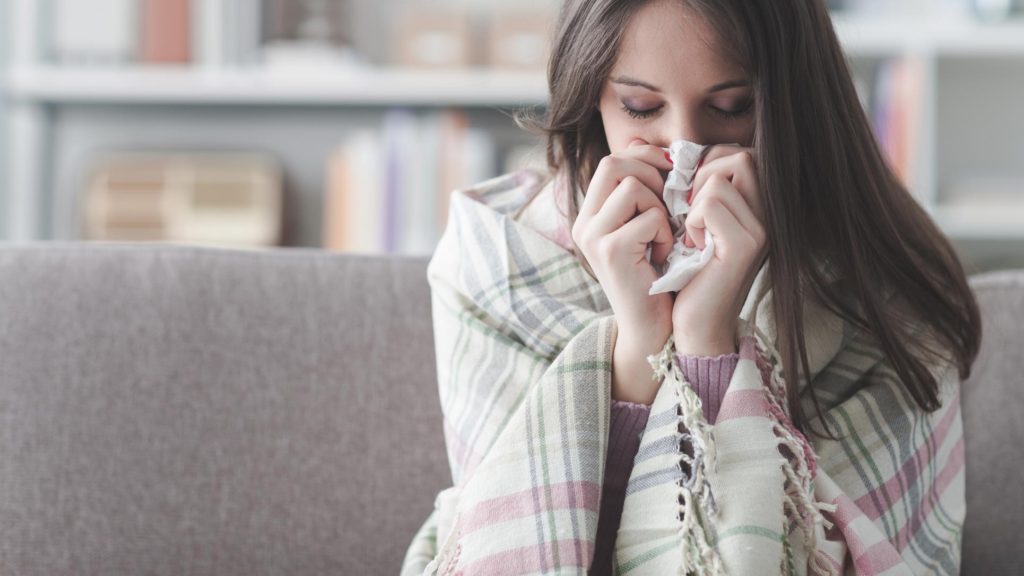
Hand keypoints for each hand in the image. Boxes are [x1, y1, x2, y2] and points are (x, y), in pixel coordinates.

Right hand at [571, 138, 674, 402]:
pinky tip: (663, 256)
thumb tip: (654, 149)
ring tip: (663, 236)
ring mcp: (593, 236)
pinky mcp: (610, 251)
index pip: (612, 159)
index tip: (670, 176)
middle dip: (653, 176)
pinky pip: (649, 217)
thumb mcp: (646, 228)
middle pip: (616, 163)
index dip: (646, 159)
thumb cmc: (657, 277)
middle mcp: (584, 223)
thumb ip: (644, 193)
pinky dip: (665, 233)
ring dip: (660, 208)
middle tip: (669, 205)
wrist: (652, 328)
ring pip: (634, 186)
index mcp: (590, 214)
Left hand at [672, 144, 768, 356]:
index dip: (707, 164)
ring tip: (693, 234)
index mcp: (758, 207)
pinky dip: (692, 221)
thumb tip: (658, 148)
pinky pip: (710, 204)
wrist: (694, 323)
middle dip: (702, 175)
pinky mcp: (745, 245)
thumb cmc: (687, 273)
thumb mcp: (690, 222)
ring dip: (694, 203)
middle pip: (739, 156)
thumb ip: (690, 186)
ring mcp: (761, 229)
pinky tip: (694, 246)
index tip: (690, 197)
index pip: (739, 153)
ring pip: (720, 179)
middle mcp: (768, 215)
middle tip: (689, 211)